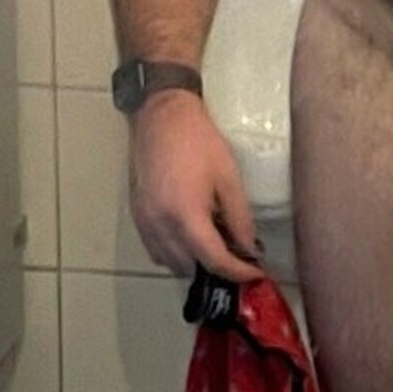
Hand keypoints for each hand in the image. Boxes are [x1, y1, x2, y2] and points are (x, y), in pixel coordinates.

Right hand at [128, 90, 263, 283]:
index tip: (255, 274)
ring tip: (216, 245)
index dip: (238, 272)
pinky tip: (191, 234)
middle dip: (216, 268)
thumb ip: (239, 217)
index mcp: (185, 216)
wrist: (161, 117)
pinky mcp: (137, 217)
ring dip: (193, 262)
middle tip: (238, 256)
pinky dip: (174, 252)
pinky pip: (156, 249)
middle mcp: (160, 227)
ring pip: (169, 263)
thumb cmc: (199, 141)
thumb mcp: (228, 177)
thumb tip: (249, 248)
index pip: (214, 260)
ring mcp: (144, 223)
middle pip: (190, 268)